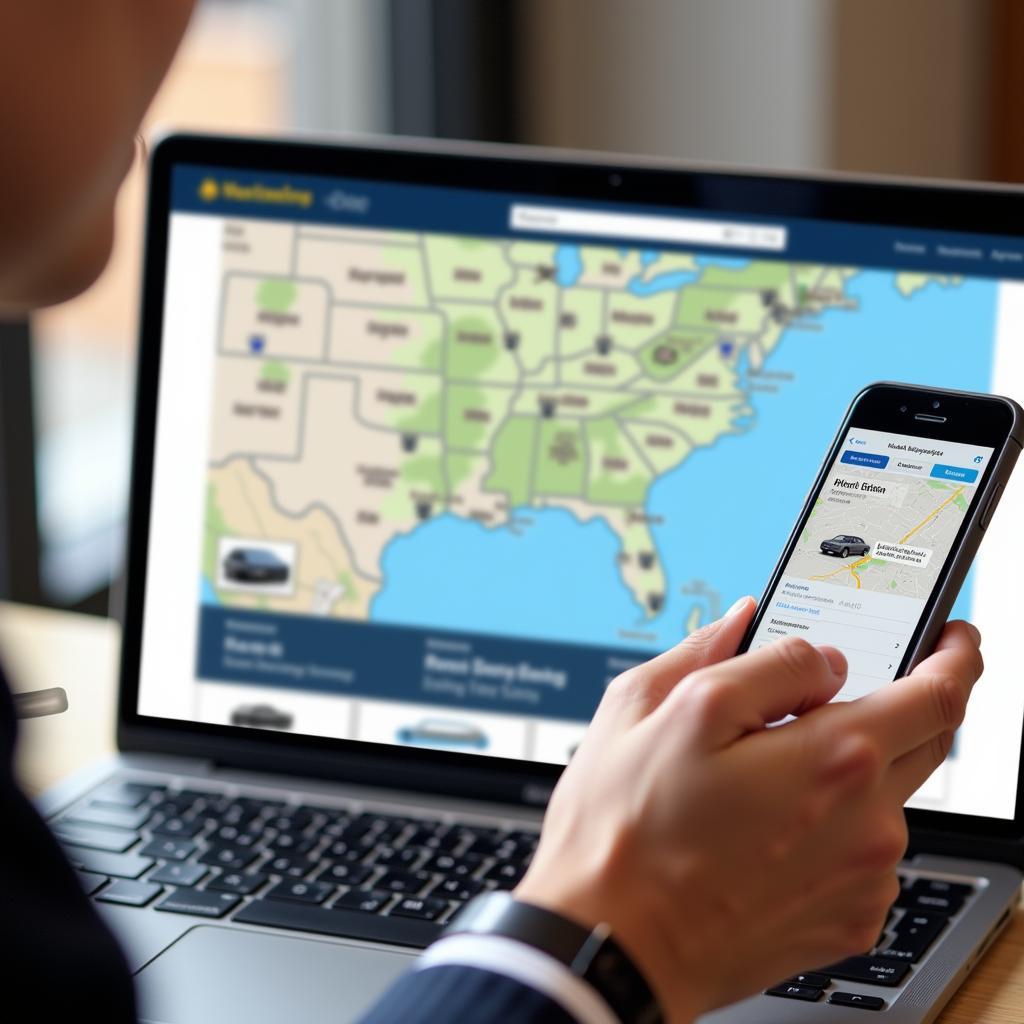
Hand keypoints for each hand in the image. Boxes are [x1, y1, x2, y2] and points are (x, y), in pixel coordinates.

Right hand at [515, 600, 982, 1022]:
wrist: (614, 948)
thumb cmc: (623, 833)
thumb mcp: (653, 707)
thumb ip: (730, 655)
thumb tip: (759, 622)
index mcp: (831, 757)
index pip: (938, 694)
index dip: (954, 656)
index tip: (952, 639)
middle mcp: (867, 822)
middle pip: (919, 740)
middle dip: (896, 702)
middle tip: (835, 694)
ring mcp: (861, 878)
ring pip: (883, 796)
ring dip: (844, 770)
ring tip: (756, 781)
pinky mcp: (849, 920)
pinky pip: (863, 851)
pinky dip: (831, 826)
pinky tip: (763, 832)